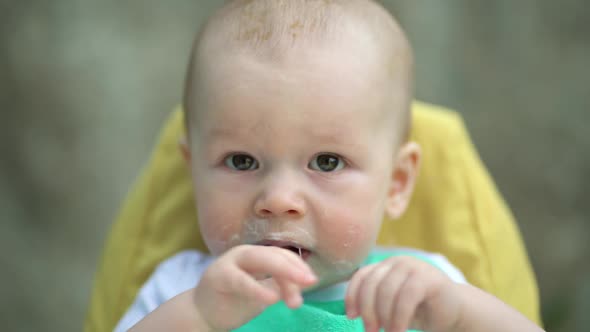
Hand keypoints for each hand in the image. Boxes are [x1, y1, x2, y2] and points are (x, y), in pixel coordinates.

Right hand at [192, 244, 317, 330]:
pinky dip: (257, 289)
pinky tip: (272, 299)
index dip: (299, 267)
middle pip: (275, 254)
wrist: (202, 313)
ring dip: (281, 275)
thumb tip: (307, 281)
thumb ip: (281, 285)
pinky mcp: (219, 276)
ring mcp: (231, 262)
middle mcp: (245, 253)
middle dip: (295, 268)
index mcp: (257, 255)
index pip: (284, 256)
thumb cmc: (235, 300)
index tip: (311, 283)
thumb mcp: (264, 291)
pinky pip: (241, 281)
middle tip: (311, 281)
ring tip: (294, 297)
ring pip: (260, 260)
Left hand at [345, 256, 461, 331]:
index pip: (361, 276)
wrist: (455, 312)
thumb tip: (351, 313)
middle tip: (370, 330)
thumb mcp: (390, 305)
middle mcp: (398, 262)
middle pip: (372, 283)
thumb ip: (374, 302)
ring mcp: (414, 266)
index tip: (352, 316)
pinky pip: (406, 297)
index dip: (353, 296)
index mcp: (386, 266)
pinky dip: (399, 317)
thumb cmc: (419, 310)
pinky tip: (398, 330)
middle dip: (368, 310)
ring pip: (387, 290)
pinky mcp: (429, 278)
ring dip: (384, 316)